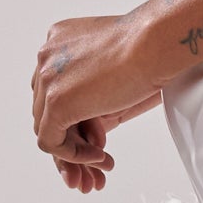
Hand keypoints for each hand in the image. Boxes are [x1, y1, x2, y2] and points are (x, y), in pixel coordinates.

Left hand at [33, 13, 163, 193]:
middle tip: (99, 151)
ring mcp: (48, 78)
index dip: (79, 114)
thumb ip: (96, 89)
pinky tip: (99, 157)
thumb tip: (94, 120)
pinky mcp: (56, 102)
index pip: (55, 88)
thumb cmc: (149, 48)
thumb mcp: (115, 68)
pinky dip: (74, 155)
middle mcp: (48, 56)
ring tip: (102, 159)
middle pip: (47, 108)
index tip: (102, 130)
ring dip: (75, 148)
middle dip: (74, 135)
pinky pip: (51, 141)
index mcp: (60, 42)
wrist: (155, 43)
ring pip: (47, 126)